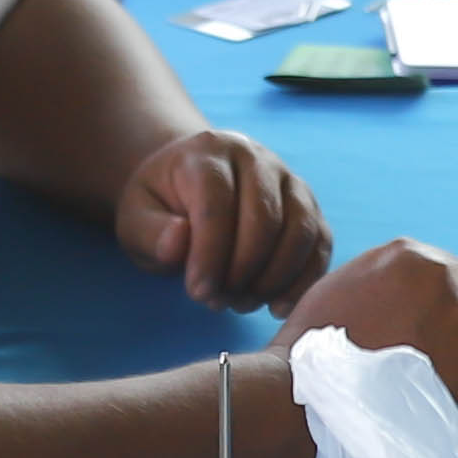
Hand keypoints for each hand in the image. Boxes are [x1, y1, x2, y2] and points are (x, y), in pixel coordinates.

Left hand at [113, 127, 329, 311]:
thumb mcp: (137, 218)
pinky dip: (303, 280)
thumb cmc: (162, 207)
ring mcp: (288, 179)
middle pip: (265, 218)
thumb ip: (152, 232)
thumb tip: (179, 242)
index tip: (198, 293)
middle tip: (217, 301)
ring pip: (300, 230)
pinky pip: (320, 242)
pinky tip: (276, 305)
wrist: (189, 188)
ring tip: (241, 302)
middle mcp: (256, 157)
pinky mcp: (308, 206)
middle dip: (242, 271)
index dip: (210, 254)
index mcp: (208, 152)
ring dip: (274, 278)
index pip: (217, 202)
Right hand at [280, 238, 457, 424]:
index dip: (448, 324)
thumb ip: (385, 289)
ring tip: (446, 403)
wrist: (297, 405)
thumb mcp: (341, 293)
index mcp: (409, 255)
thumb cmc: (307, 364)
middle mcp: (445, 275)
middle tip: (440, 384)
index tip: (427, 355)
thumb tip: (416, 305)